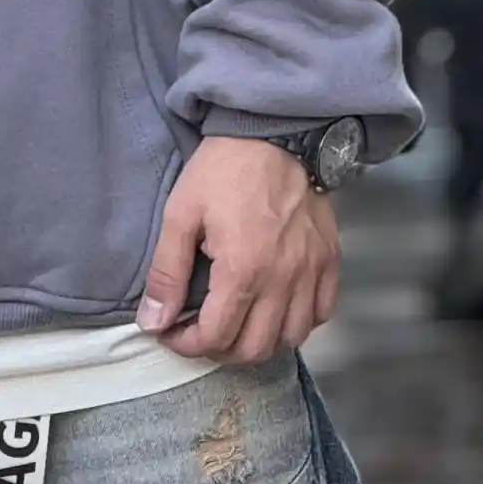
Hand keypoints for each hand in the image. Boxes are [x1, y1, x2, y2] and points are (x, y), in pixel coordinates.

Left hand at [137, 136, 341, 366]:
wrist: (274, 133)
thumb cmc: (224, 169)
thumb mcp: (181, 212)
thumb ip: (167, 272)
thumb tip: (152, 322)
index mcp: (243, 271)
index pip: (216, 338)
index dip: (186, 343)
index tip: (171, 331)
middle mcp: (283, 281)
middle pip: (254, 349)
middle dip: (219, 350)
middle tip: (200, 330)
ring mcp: (311, 273)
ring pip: (290, 340)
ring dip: (259, 343)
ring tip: (236, 324)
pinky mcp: (330, 261)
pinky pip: (321, 314)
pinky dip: (298, 324)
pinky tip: (276, 310)